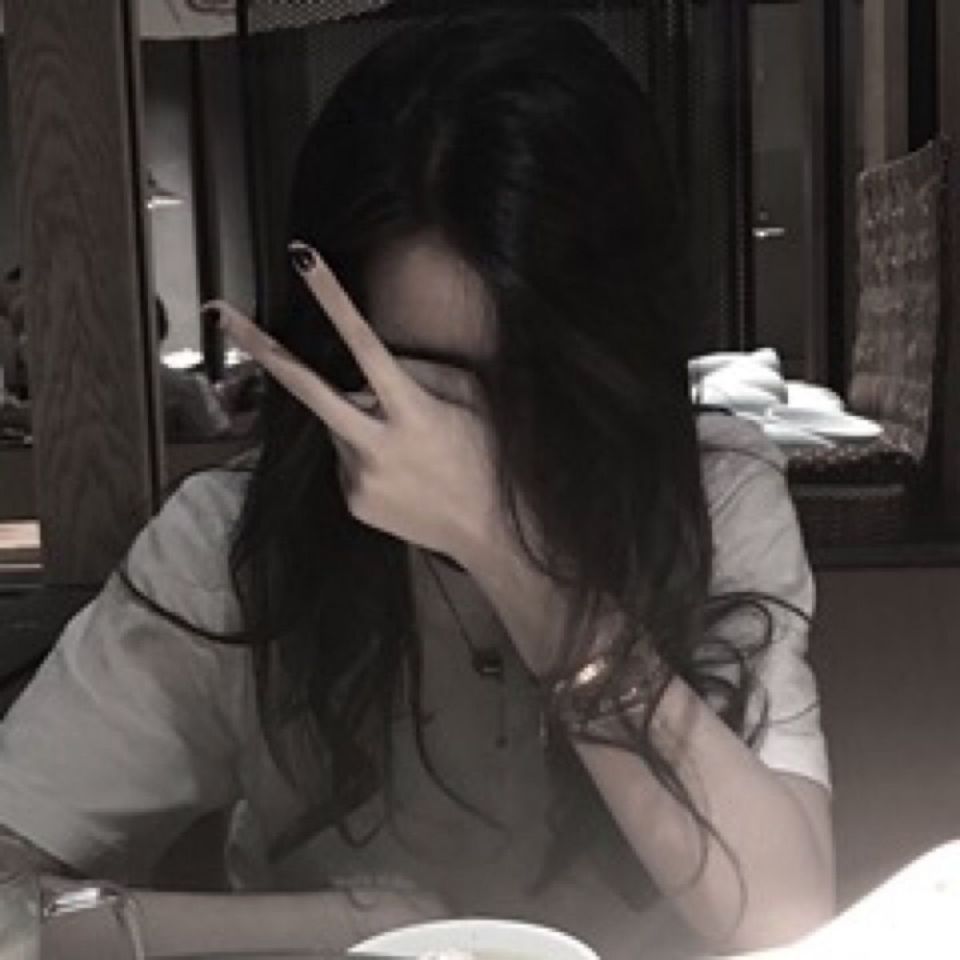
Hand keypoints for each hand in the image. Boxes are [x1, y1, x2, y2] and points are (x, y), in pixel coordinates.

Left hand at [201, 242, 499, 569]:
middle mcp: (376, 444)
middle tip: (218, 313)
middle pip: (305, 389)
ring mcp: (358, 478)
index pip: (364, 343)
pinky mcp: (353, 501)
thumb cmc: (487, 459)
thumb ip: (422, 371)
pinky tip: (400, 472)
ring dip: (356, 422)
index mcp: (411, 411)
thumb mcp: (471, 401)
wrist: (490, 534)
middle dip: (258, 348)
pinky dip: (363, 455)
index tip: (303, 260)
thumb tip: (379, 359)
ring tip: (406, 448)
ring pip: (336, 427)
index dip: (333, 297)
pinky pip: (344, 461)